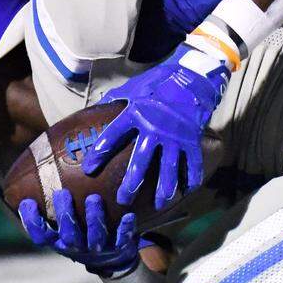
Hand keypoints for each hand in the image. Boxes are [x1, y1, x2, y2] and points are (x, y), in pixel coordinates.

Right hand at [19, 190, 141, 275]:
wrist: (112, 258)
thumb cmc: (82, 231)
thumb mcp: (65, 223)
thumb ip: (54, 204)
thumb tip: (38, 166)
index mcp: (60, 242)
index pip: (41, 236)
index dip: (33, 222)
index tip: (28, 202)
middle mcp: (77, 247)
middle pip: (68, 235)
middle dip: (65, 214)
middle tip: (62, 193)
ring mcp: (98, 249)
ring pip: (95, 236)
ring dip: (94, 218)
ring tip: (94, 198)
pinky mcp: (119, 247)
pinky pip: (123, 238)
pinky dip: (125, 228)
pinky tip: (129, 215)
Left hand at [81, 44, 230, 208]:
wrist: (193, 78)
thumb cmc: (160, 82)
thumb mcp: (135, 87)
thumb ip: (116, 98)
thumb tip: (96, 107)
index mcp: (136, 113)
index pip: (112, 136)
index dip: (100, 153)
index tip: (89, 169)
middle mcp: (155, 127)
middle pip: (141, 161)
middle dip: (131, 183)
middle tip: (123, 199)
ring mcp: (176, 136)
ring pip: (169, 169)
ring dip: (164, 189)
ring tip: (159, 204)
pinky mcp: (193, 140)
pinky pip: (193, 164)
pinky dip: (191, 179)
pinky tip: (186, 192)